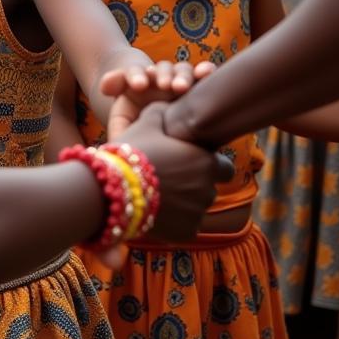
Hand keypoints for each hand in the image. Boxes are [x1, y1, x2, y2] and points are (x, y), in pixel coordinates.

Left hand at [101, 60, 215, 139]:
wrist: (162, 143)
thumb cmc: (137, 131)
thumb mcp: (125, 128)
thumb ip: (120, 125)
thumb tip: (117, 133)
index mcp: (137, 84)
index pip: (132, 73)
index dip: (136, 76)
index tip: (138, 86)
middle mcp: (159, 80)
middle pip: (160, 70)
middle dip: (162, 75)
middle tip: (164, 85)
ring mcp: (179, 82)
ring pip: (181, 71)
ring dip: (182, 76)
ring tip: (181, 87)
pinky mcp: (198, 88)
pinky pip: (203, 75)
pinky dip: (205, 71)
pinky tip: (206, 73)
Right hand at [113, 103, 232, 244]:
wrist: (114, 189)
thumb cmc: (133, 151)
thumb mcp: (147, 122)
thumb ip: (163, 112)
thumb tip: (167, 105)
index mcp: (205, 162)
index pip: (224, 166)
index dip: (209, 164)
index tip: (191, 162)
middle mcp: (208, 189)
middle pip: (209, 187)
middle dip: (196, 183)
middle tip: (172, 178)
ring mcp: (197, 214)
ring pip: (197, 207)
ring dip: (185, 201)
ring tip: (160, 194)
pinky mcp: (186, 234)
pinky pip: (186, 226)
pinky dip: (175, 221)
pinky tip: (156, 210)